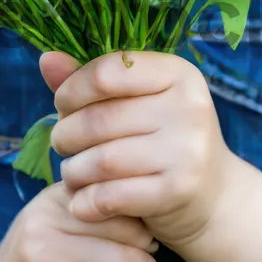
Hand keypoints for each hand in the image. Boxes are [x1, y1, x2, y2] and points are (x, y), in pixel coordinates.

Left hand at [42, 50, 239, 252]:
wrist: (214, 198)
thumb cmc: (163, 141)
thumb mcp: (138, 103)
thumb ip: (92, 82)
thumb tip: (46, 59)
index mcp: (178, 73)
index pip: (108, 71)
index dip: (72, 89)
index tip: (64, 105)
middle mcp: (188, 106)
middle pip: (98, 119)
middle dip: (66, 135)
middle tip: (64, 146)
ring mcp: (187, 149)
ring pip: (100, 160)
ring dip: (73, 171)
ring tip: (72, 173)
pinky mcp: (178, 190)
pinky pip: (109, 196)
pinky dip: (85, 202)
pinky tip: (83, 202)